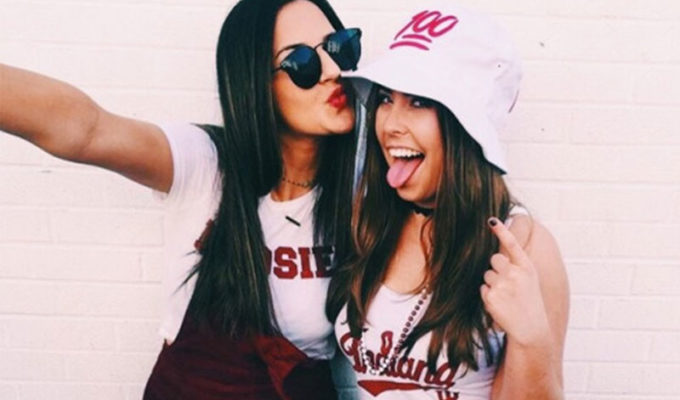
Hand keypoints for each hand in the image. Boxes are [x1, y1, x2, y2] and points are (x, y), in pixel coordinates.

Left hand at [481, 217, 550, 346]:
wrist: (531, 328)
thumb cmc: (529, 301)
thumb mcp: (529, 279)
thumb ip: (516, 264)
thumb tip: (498, 252)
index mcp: (527, 267)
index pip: (513, 245)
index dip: (502, 231)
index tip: (492, 220)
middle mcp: (516, 274)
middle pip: (494, 259)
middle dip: (497, 267)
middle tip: (508, 282)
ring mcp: (502, 285)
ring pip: (487, 274)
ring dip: (493, 283)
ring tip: (507, 296)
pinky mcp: (491, 297)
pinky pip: (483, 288)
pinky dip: (488, 295)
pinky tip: (501, 304)